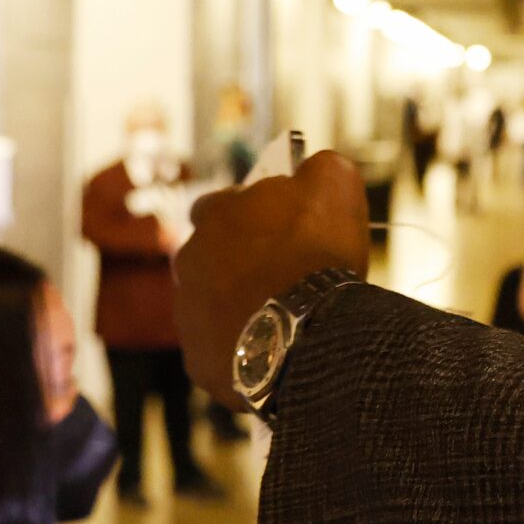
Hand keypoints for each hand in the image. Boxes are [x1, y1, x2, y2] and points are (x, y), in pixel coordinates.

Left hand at [173, 150, 369, 404]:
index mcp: (214, 213)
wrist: (307, 333)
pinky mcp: (198, 358)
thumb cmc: (318, 253)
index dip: (253, 212)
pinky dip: (241, 346)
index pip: (221, 202)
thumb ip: (319, 166)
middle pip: (212, 255)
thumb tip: (312, 166)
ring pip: (211, 303)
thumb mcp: (335, 184)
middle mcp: (189, 258)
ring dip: (239, 304)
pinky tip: (273, 347)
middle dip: (240, 261)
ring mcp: (188, 312)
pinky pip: (219, 348)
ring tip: (281, 315)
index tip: (282, 226)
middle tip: (283, 274)